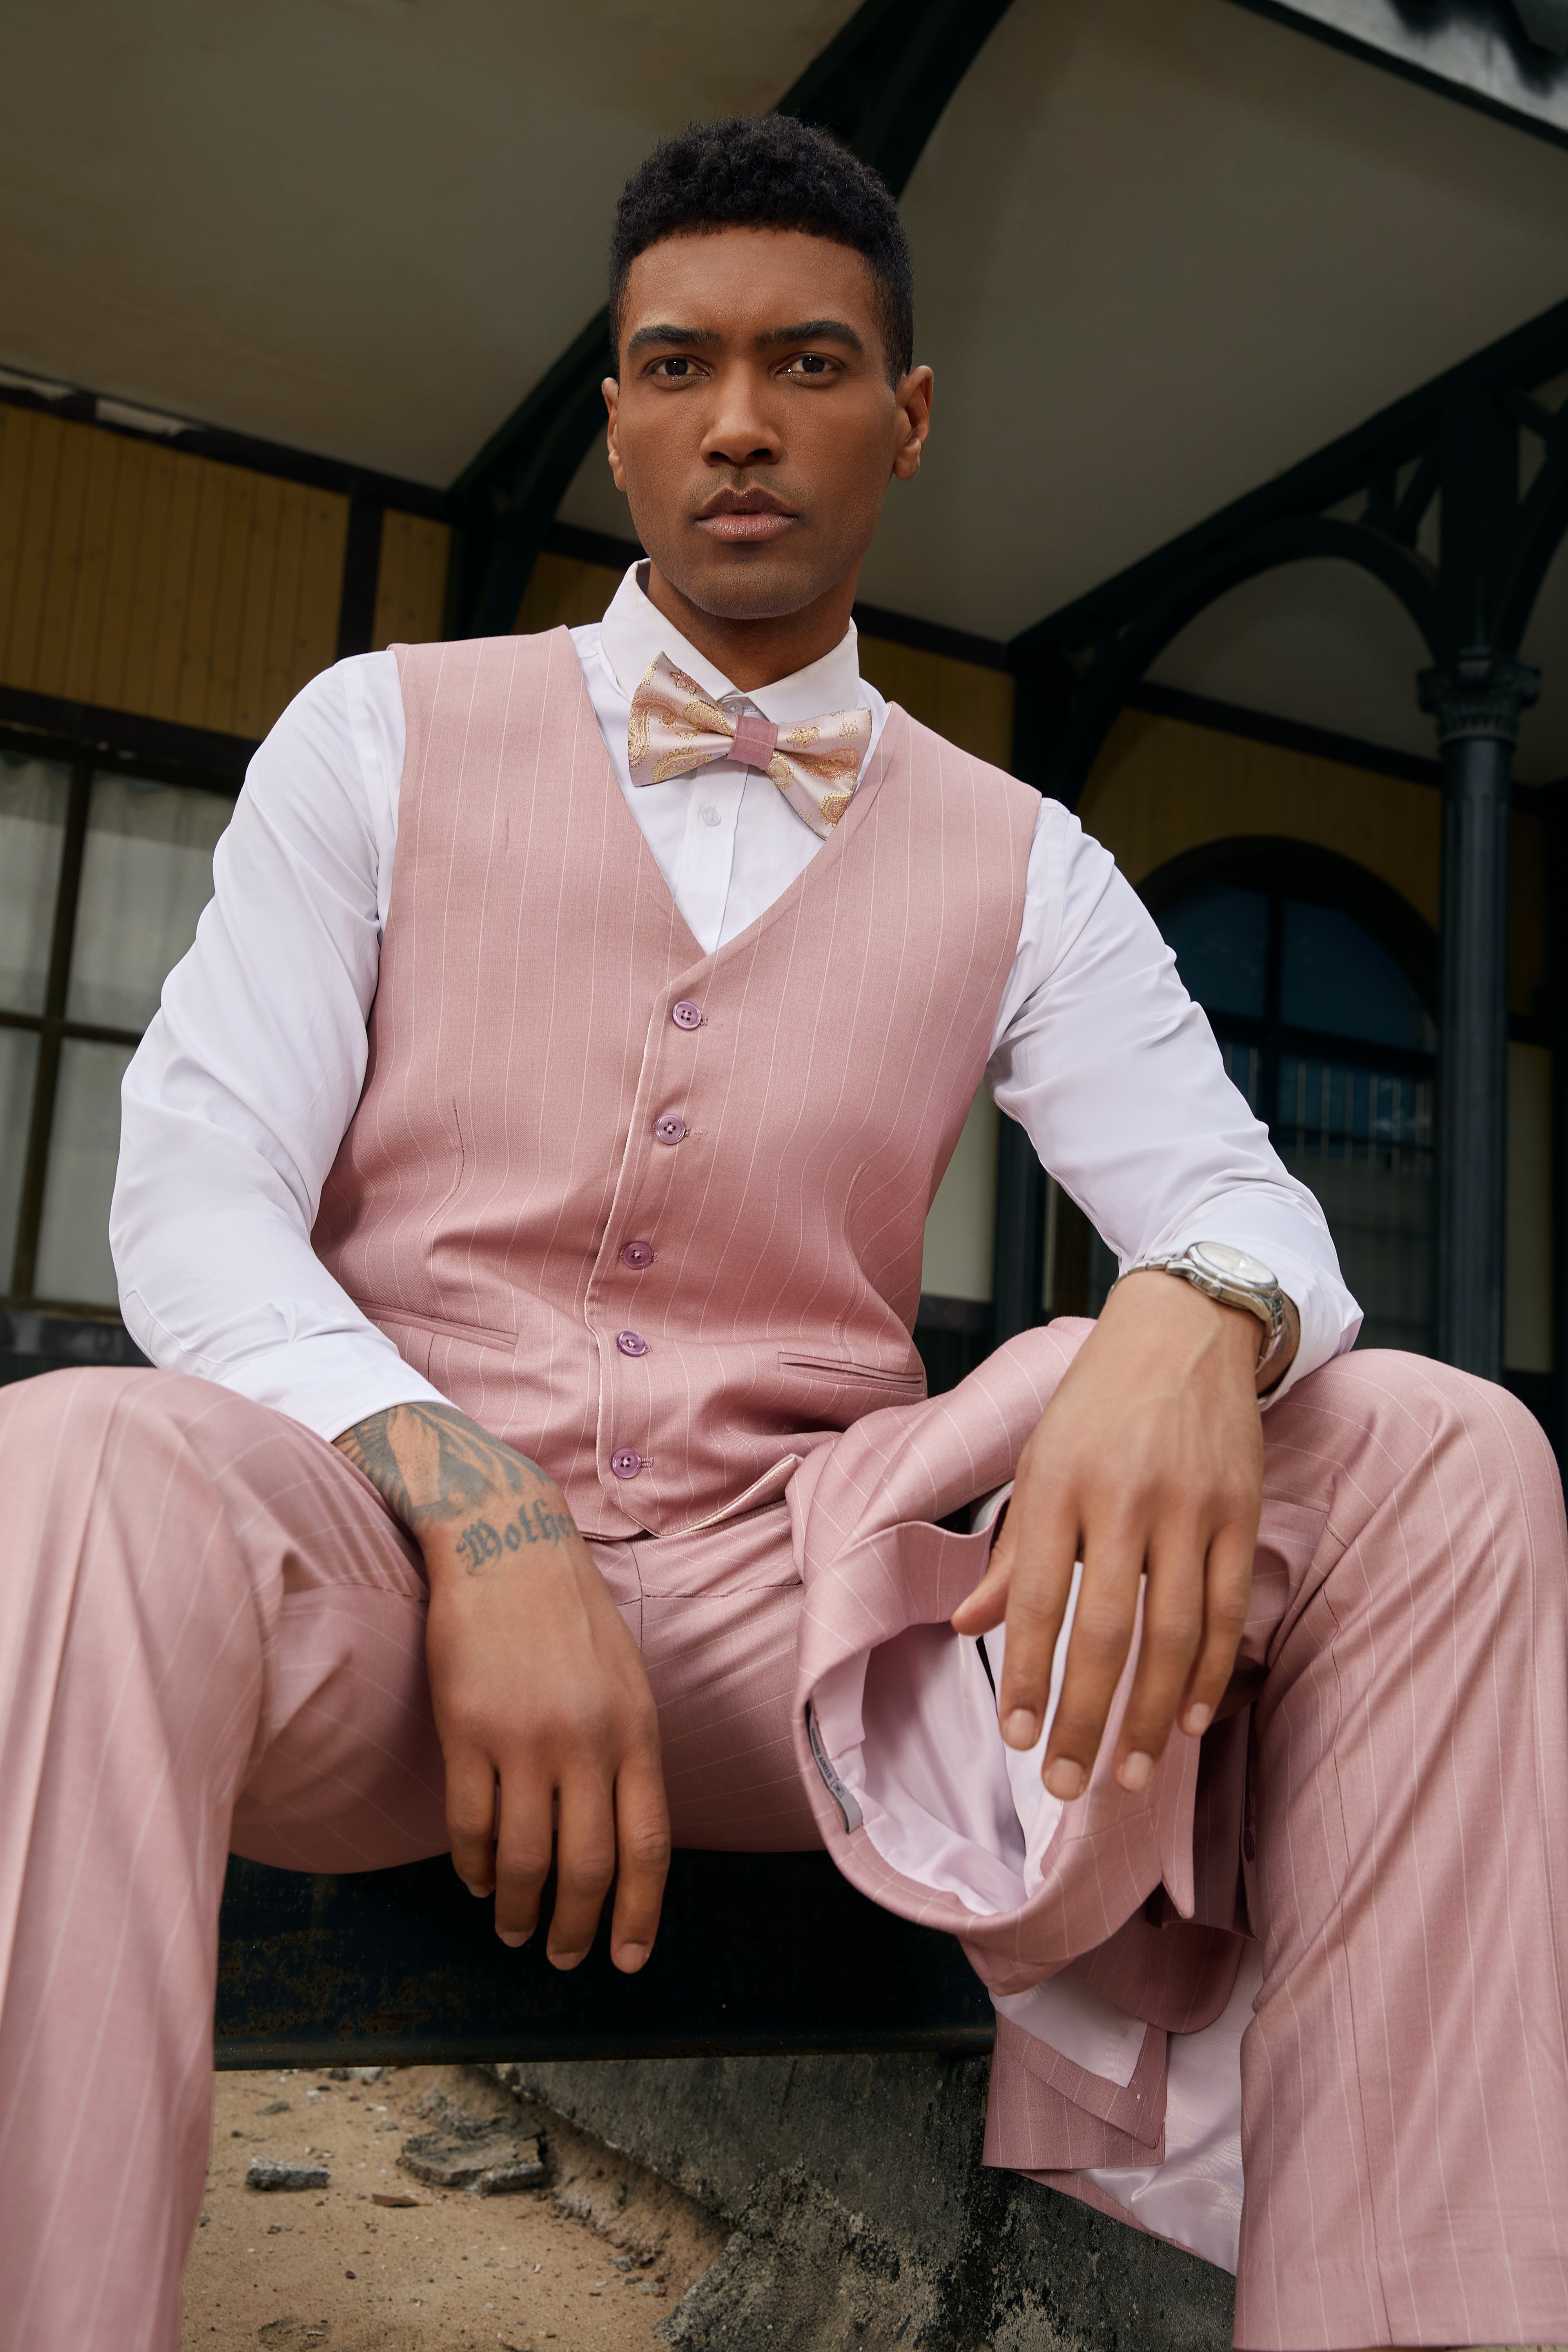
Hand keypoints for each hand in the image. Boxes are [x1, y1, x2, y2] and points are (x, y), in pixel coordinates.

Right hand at [334, 1404, 668, 1969]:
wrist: (506, 1541)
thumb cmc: (568, 1615)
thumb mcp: (624, 1679)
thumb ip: (628, 1753)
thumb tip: (625, 1835)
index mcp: (636, 1730)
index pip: (647, 1845)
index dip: (639, 1912)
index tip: (628, 1959)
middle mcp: (587, 1741)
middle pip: (586, 1866)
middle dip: (577, 1927)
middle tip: (564, 1958)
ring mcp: (525, 1738)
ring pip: (525, 1858)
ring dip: (520, 1908)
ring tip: (516, 1930)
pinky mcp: (468, 1730)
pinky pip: (470, 1824)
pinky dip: (474, 1865)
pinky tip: (478, 1879)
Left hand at [951, 1273, 1282, 1798]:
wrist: (1185, 1329)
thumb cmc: (1096, 1403)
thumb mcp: (1038, 1460)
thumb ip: (1012, 1551)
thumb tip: (968, 1627)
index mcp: (1059, 1484)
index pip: (1038, 1600)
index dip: (1028, 1678)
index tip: (1019, 1743)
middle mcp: (1124, 1497)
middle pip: (1108, 1630)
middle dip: (1086, 1717)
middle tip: (1070, 1785)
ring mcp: (1190, 1506)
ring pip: (1175, 1633)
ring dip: (1152, 1714)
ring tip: (1130, 1773)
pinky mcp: (1240, 1511)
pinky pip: (1227, 1609)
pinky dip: (1211, 1672)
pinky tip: (1191, 1720)